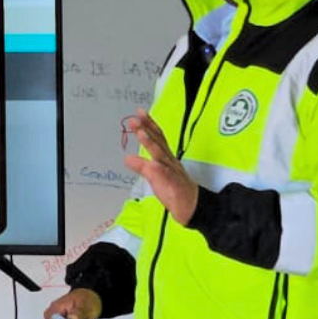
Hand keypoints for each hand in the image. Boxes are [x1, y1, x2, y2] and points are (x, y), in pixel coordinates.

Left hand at [121, 109, 198, 225]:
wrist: (190, 205)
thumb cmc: (174, 188)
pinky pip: (166, 175)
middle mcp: (169, 160)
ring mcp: (172, 171)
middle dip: (147, 128)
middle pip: (158, 141)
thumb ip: (141, 165)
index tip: (139, 113)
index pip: (157, 137)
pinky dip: (158, 168)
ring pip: (161, 154)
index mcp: (165, 157)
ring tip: (141, 133)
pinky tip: (152, 164)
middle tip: (135, 118)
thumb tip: (127, 158)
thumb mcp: (154, 175)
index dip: (149, 124)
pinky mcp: (173, 183)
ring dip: (151, 143)